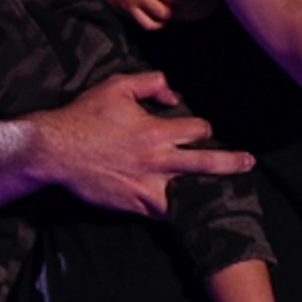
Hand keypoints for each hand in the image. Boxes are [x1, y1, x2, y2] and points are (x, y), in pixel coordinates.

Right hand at [29, 71, 253, 217]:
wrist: (53, 150)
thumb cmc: (84, 115)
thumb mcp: (117, 85)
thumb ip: (151, 82)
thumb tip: (173, 94)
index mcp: (156, 131)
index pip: (197, 129)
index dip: (203, 127)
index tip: (201, 129)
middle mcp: (157, 162)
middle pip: (206, 164)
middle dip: (231, 163)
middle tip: (248, 163)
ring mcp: (145, 187)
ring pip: (187, 197)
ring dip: (206, 198)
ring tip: (222, 202)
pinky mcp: (132, 205)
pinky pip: (161, 213)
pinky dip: (175, 214)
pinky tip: (186, 218)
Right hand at [89, 0, 173, 30]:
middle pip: (163, 12)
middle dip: (170, 11)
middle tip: (172, 6)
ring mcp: (130, 5)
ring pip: (149, 24)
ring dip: (159, 22)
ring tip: (161, 18)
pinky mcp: (123, 10)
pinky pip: (138, 20)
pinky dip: (146, 20)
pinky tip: (148, 14)